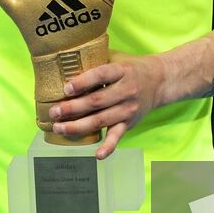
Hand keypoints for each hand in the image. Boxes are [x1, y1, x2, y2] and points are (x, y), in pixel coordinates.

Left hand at [50, 53, 164, 159]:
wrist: (160, 81)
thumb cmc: (130, 68)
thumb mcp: (116, 58)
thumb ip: (96, 60)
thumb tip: (64, 61)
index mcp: (121, 71)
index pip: (100, 75)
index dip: (83, 82)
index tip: (66, 88)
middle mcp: (126, 90)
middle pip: (96, 102)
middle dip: (72, 108)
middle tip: (53, 112)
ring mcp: (128, 109)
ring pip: (100, 120)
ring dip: (78, 126)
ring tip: (59, 128)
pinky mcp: (129, 123)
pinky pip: (117, 136)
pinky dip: (108, 147)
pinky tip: (97, 154)